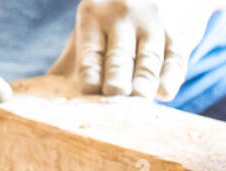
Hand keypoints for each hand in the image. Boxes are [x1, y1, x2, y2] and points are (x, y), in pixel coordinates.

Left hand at [49, 0, 217, 99]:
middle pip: (119, 54)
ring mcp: (153, 25)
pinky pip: (175, 60)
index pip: (91, 50)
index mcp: (94, 15)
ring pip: (148, 59)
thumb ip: (77, 57)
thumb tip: (46, 90)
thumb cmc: (121, 20)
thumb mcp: (95, 27)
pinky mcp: (179, 35)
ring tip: (140, 99)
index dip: (90, 70)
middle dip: (117, 74)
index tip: (90, 91)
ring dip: (144, 80)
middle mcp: (123, 16)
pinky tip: (165, 93)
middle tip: (115, 93)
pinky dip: (171, 77)